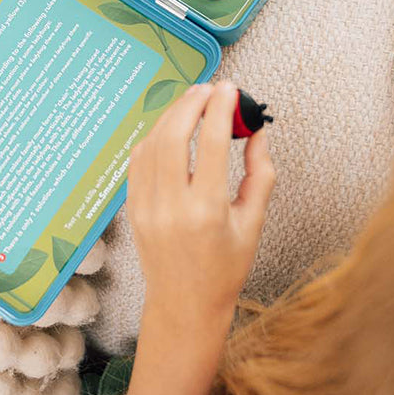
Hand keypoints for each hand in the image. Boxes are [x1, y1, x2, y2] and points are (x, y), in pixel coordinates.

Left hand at [116, 82, 274, 394]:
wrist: (184, 305)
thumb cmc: (225, 268)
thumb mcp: (253, 224)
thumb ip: (260, 174)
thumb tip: (257, 132)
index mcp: (206, 211)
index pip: (211, 144)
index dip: (221, 109)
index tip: (230, 89)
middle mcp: (171, 206)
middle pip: (174, 136)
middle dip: (191, 104)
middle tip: (210, 88)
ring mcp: (146, 207)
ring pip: (152, 143)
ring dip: (172, 115)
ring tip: (193, 101)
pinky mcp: (133, 207)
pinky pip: (138, 160)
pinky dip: (154, 136)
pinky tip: (171, 127)